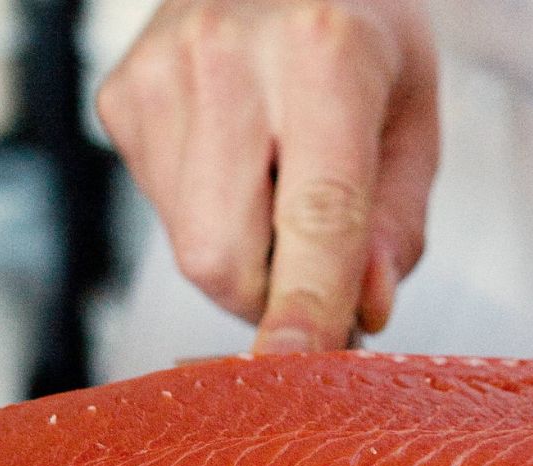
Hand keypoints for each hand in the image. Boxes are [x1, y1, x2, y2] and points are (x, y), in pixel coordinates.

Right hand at [98, 0, 438, 352]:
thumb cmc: (360, 30)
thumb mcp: (413, 111)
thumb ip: (396, 221)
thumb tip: (363, 311)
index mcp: (323, 50)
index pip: (313, 213)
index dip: (306, 304)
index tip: (296, 365)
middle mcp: (225, 56)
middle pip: (224, 253)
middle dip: (274, 295)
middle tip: (317, 264)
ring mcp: (156, 76)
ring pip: (192, 247)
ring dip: (245, 255)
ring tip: (277, 176)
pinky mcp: (119, 99)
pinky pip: (166, 213)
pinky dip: (211, 214)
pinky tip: (237, 154)